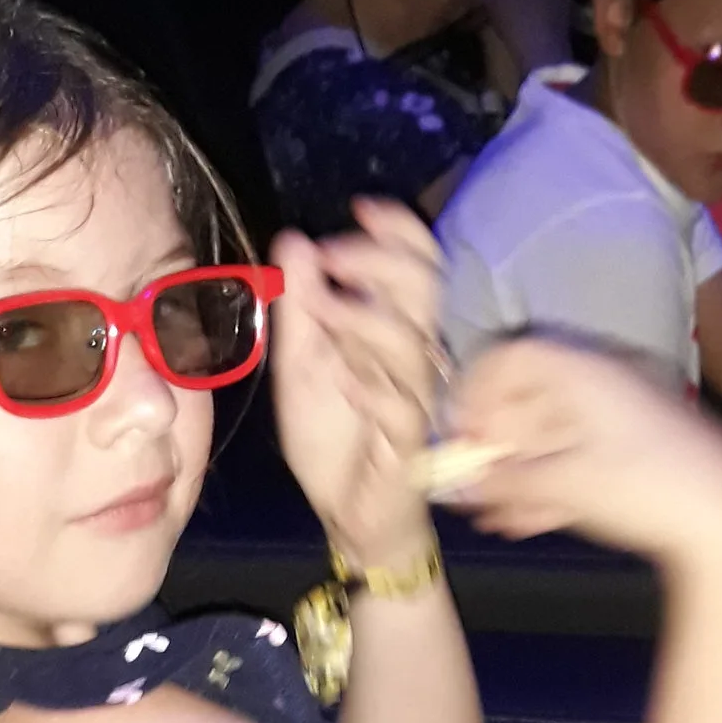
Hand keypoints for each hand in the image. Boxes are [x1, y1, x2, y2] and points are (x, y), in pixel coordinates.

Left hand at [269, 199, 443, 571]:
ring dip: (366, 320)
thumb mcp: (303, 364)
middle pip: (424, 291)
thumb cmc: (338, 436)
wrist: (352, 514)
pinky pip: (401, 409)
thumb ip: (302, 306)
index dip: (399, 232)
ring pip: (410, 345)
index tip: (363, 208)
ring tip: (325, 311)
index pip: (419, 266)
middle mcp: (416, 359)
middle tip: (334, 253)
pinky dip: (373, 387)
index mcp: (395, 330)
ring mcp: (416, 402)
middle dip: (379, 263)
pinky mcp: (408, 446)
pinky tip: (345, 377)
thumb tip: (297, 240)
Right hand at [439, 336, 721, 568]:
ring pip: (554, 437)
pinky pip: (581, 459)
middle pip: (531, 401)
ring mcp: (624, 417)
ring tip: (494, 516)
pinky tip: (528, 522)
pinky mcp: (640, 451)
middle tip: (473, 488)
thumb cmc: (651, 490)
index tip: (462, 439)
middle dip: (496, 446)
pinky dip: (551, 485)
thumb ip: (505, 481)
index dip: (477, 394)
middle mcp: (604, 383)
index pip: (513, 357)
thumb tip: (459, 483)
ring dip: (520, 474)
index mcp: (585, 371)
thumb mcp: (566, 485)